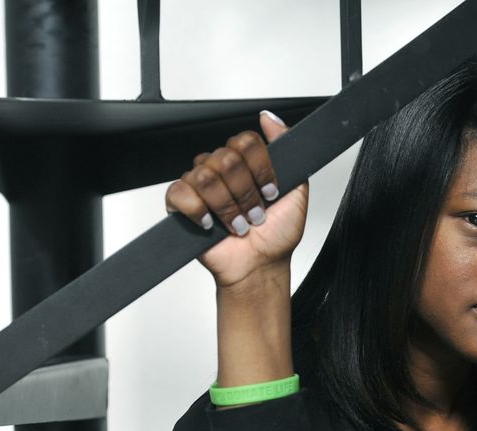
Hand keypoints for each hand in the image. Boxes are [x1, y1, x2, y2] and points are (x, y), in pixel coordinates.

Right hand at [164, 110, 309, 290]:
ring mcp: (201, 187)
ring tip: (237, 224)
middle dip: (246, 193)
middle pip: (226, 158)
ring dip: (227, 206)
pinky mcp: (181, 205)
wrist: (260, 267)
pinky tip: (211, 224)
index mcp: (246, 164)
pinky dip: (197, 210)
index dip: (260, 168)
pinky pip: (178, 192)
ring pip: (205, 175)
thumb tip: (270, 118)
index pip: (245, 141)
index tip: (271, 191)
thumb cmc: (277, 235)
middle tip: (254, 214)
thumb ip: (287, 149)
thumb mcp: (297, 189)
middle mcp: (222, 171)